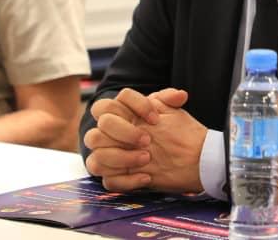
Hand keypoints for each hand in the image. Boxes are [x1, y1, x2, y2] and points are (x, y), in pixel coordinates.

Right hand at [83, 87, 202, 192]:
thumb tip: (180, 95)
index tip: (155, 118)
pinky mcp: (113, 176)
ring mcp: (107, 156)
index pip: (109, 103)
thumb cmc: (168, 129)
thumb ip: (169, 98)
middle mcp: (107, 133)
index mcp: (117, 114)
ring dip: (122, 158)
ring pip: (97, 155)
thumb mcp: (168, 111)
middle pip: (102, 126)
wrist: (179, 157)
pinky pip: (109, 181)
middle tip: (147, 140)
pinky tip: (147, 177)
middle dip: (124, 132)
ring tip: (147, 158)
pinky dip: (127, 181)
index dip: (132, 108)